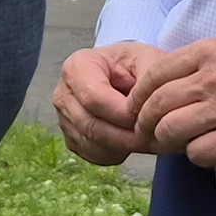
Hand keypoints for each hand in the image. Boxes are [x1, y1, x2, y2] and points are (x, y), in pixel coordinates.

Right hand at [56, 41, 156, 166]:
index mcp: (77, 67)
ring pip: (92, 143)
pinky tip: (131, 141)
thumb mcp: (147, 61)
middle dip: (125, 135)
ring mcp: (64, 118)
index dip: (122, 113)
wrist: (126, 74)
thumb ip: (147, 82)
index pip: (94, 98)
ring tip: (145, 138)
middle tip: (151, 136)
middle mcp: (64, 94)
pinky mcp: (72, 138)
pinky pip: (93, 154)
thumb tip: (139, 110)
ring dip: (122, 146)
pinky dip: (116, 153)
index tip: (146, 117)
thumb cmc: (135, 65)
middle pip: (90, 125)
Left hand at [130, 40, 215, 168]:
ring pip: (169, 131)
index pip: (154, 75)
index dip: (138, 98)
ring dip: (168, 144)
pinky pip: (196, 154)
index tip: (138, 110)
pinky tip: (209, 152)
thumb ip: (202, 66)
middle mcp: (212, 80)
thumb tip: (168, 88)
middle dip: (145, 125)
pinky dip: (196, 157)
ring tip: (178, 146)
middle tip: (149, 136)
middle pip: (155, 106)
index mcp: (210, 54)